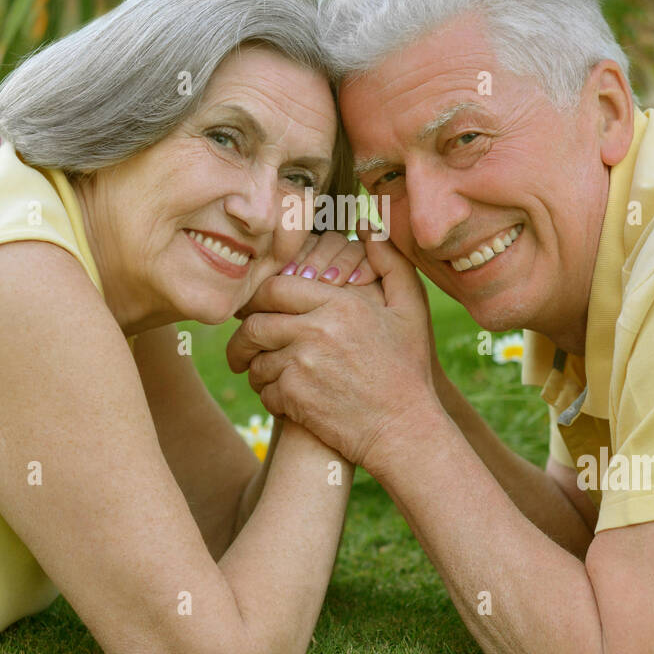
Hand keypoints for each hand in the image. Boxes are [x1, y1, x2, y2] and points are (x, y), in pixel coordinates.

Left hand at [227, 233, 438, 469]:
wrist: (404, 430)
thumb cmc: (408, 368)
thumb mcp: (410, 308)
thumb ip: (390, 261)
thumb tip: (366, 223)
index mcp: (339, 303)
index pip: (276, 288)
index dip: (259, 298)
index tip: (256, 310)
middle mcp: (317, 329)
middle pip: (255, 324)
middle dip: (242, 337)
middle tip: (242, 347)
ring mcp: (303, 364)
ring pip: (255, 360)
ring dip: (255, 368)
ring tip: (263, 374)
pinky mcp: (295, 397)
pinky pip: (264, 390)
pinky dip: (268, 395)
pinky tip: (284, 398)